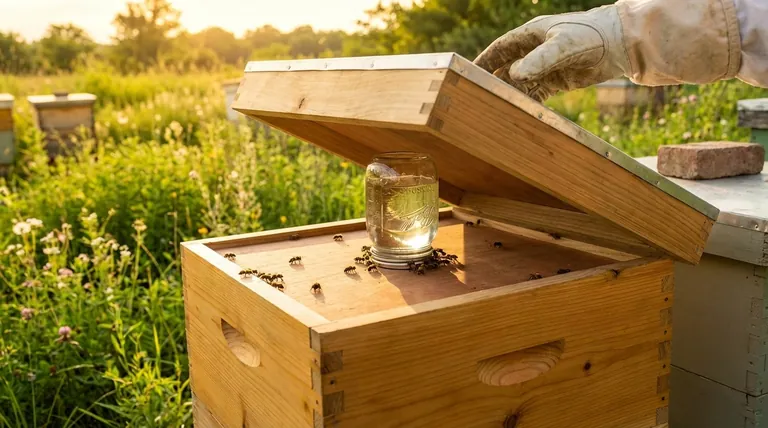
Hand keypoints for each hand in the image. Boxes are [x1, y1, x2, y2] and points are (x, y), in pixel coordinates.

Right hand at [473, 5, 629, 101]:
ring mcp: (546, 66)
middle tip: (480, 98)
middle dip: (494, 82)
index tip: (468, 73)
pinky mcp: (557, 80)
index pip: (500, 49)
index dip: (483, 61)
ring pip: (520, 83)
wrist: (621, 44)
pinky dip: (528, 103)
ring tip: (498, 110)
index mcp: (531, 35)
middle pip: (506, 68)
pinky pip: (536, 94)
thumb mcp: (562, 46)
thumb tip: (513, 75)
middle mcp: (535, 50)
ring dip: (511, 95)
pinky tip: (521, 115)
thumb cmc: (591, 36)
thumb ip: (538, 61)